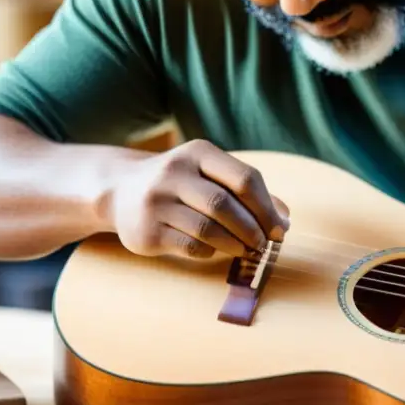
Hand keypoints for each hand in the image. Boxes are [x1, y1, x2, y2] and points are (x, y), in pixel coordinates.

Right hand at [98, 138, 290, 259]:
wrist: (120, 190)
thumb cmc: (181, 182)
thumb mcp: (210, 173)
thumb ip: (247, 190)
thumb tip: (284, 219)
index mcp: (198, 152)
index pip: (245, 178)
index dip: (267, 207)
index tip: (279, 228)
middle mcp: (173, 172)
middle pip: (225, 205)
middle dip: (252, 228)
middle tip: (263, 244)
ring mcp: (156, 202)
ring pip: (208, 229)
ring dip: (235, 244)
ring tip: (247, 250)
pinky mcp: (146, 231)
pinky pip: (190, 246)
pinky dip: (210, 251)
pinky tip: (216, 249)